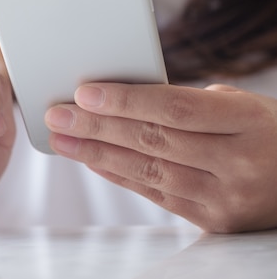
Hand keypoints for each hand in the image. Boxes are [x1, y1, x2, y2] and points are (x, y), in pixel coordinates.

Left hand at [45, 82, 276, 232]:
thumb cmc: (268, 133)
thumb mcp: (243, 107)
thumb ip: (191, 105)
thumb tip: (128, 101)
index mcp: (247, 122)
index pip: (175, 108)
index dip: (126, 100)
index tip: (84, 93)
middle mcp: (238, 162)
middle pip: (153, 141)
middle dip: (96, 127)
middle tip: (57, 116)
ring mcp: (227, 197)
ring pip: (148, 172)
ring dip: (98, 155)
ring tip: (63, 140)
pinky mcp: (215, 221)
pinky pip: (156, 195)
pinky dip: (120, 176)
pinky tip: (92, 161)